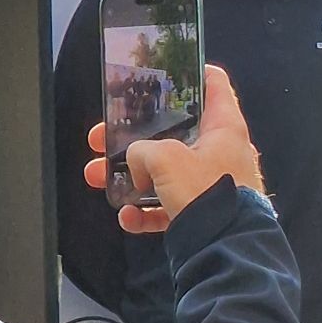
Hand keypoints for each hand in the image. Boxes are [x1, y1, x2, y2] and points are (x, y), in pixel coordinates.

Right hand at [85, 63, 264, 233]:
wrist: (226, 249)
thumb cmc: (206, 192)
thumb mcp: (166, 158)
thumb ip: (143, 149)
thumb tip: (137, 162)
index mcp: (224, 127)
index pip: (212, 85)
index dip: (188, 73)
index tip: (159, 74)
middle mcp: (221, 152)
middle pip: (172, 134)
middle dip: (130, 138)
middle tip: (99, 139)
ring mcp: (211, 184)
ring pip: (163, 173)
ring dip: (128, 176)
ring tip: (96, 178)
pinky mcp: (202, 213)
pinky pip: (167, 207)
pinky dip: (145, 212)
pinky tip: (127, 217)